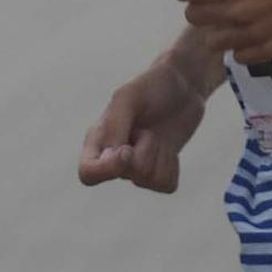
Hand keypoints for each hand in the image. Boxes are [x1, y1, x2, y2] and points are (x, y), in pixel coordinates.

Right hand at [79, 57, 208, 192]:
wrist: (183, 86)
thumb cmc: (151, 87)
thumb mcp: (128, 97)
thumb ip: (115, 125)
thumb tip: (111, 156)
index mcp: (97, 140)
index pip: (88, 174)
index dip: (107, 169)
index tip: (127, 150)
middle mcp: (113, 158)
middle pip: (127, 174)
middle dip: (145, 149)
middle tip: (147, 128)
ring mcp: (137, 168)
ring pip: (149, 180)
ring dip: (160, 153)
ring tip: (156, 133)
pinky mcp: (159, 173)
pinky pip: (166, 185)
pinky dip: (172, 165)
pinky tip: (168, 146)